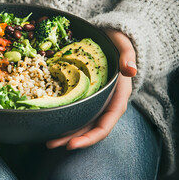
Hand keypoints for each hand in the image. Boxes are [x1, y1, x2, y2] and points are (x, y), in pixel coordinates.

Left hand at [46, 29, 136, 149]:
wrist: (110, 35)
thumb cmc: (117, 41)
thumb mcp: (124, 44)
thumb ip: (127, 55)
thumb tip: (131, 70)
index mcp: (118, 97)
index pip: (105, 124)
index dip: (90, 138)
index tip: (72, 144)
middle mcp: (106, 103)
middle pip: (89, 128)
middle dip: (71, 139)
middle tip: (51, 144)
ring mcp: (95, 100)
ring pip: (81, 123)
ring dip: (65, 133)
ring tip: (47, 141)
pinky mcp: (85, 94)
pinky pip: (75, 110)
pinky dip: (64, 118)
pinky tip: (49, 121)